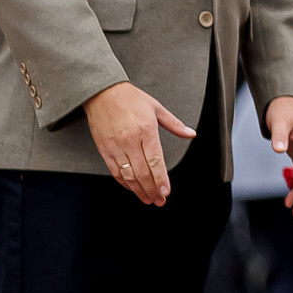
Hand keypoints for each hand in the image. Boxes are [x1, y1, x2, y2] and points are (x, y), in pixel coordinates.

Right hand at [86, 80, 197, 205]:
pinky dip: (124, 183)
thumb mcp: (156, 108)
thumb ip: (175, 124)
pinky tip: (133, 188)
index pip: (155, 161)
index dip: (161, 179)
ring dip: (139, 190)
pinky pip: (114, 171)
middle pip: (142, 172)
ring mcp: (115, 146)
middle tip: (160, 200)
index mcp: (146, 130)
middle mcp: (130, 140)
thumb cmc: (130, 98)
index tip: (167, 191)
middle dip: (152, 190)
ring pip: (128, 175)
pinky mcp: (104, 149)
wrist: (101, 92)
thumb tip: (191, 134)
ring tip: (149, 199)